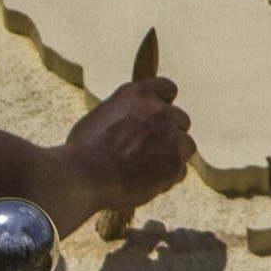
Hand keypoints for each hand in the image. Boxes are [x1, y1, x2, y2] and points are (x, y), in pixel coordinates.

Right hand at [67, 75, 191, 211]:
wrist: (85, 173)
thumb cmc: (84, 148)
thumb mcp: (102, 115)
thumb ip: (126, 113)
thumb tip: (133, 121)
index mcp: (139, 94)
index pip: (168, 88)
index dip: (164, 103)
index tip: (157, 115)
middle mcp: (159, 111)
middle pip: (181, 119)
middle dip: (169, 133)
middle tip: (149, 148)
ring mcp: (170, 137)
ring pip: (186, 145)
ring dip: (172, 155)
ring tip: (148, 168)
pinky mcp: (175, 164)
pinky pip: (180, 170)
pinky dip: (167, 178)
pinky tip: (147, 182)